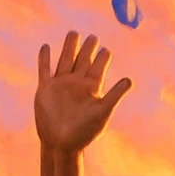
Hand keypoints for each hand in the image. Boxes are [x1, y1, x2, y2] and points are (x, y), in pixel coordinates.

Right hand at [35, 31, 132, 153]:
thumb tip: (129, 80)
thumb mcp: (102, 111)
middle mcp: (76, 83)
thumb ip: (115, 95)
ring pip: (65, 60)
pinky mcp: (45, 89)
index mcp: (91, 88)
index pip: (98, 67)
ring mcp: (60, 85)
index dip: (103, 57)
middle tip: (93, 36)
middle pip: (82, 60)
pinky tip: (47, 46)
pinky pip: (45, 70)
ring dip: (69, 47)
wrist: (62, 142)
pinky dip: (45, 58)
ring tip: (73, 33)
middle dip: (87, 48)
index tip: (107, 49)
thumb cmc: (84, 130)